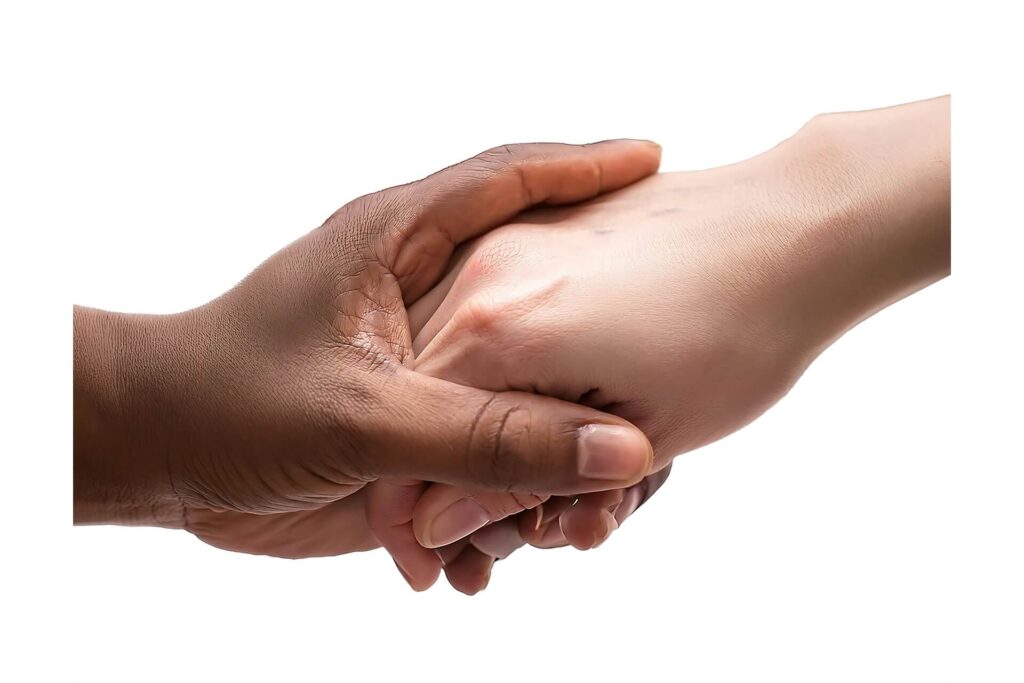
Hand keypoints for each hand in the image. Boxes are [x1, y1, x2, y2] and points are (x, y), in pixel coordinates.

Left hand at [73, 141, 663, 560]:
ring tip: (620, 456)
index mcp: (398, 241)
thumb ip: (491, 437)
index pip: (508, 178)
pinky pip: (489, 433)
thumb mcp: (367, 419)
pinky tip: (543, 518)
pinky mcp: (411, 414)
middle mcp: (416, 288)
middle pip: (531, 270)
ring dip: (562, 417)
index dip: (586, 168)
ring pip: (519, 364)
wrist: (160, 462)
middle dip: (594, 303)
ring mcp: (418, 354)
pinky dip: (518, 474)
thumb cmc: (232, 408)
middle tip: (662, 319)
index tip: (656, 161)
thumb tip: (616, 450)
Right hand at [368, 97, 949, 590]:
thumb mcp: (638, 436)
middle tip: (542, 522)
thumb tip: (437, 525)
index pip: (413, 443)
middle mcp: (480, 273)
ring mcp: (505, 240)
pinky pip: (487, 313)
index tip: (460, 558)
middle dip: (471, 477)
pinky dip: (514, 372)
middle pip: (428, 402)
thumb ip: (521, 481)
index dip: (425, 517)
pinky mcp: (534, 228)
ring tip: (578, 471)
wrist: (799, 226)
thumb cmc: (738, 333)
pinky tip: (577, 395)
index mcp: (493, 330)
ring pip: (455, 362)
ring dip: (499, 425)